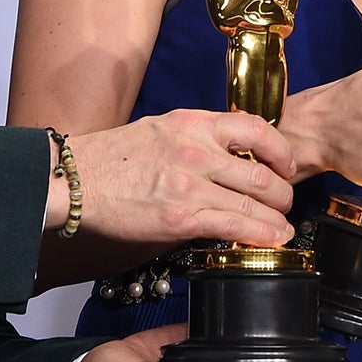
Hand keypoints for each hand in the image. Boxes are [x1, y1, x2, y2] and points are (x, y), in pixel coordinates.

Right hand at [48, 109, 297, 248]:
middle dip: (283, 191)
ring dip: (276, 217)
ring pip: (253, 201)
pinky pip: (233, 226)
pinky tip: (271, 239)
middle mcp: (197, 149)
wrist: (75, 181)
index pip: (257, 128)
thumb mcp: (160, 129)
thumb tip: (227, 156)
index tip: (286, 165)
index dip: (281, 150)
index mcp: (194, 123)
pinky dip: (259, 234)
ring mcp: (190, 184)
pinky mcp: (180, 217)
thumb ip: (196, 138)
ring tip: (283, 226)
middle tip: (285, 202)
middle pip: (262, 171)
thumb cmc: (112, 157)